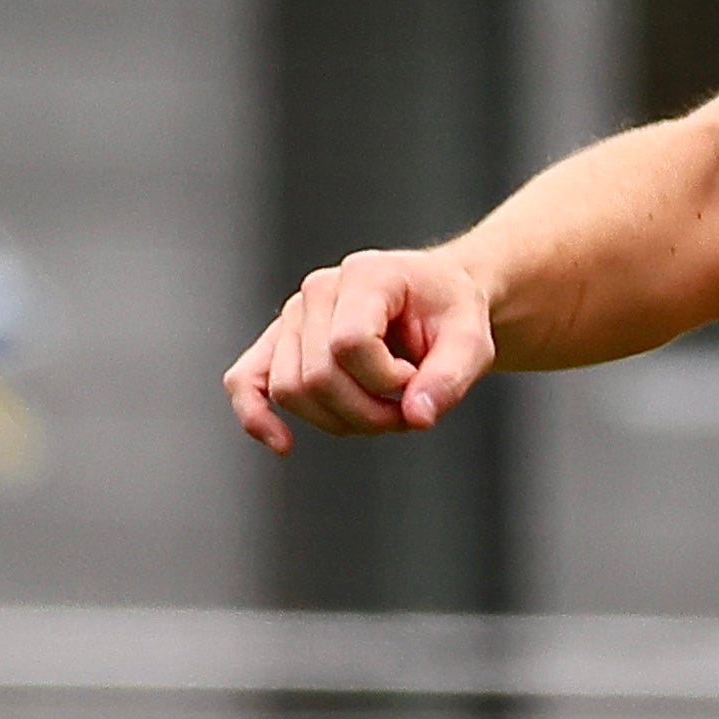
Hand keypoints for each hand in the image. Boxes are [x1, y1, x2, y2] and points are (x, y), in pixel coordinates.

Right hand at [227, 246, 495, 446]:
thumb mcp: (473, 339)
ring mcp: (293, 316)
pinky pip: (245, 380)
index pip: (350, 343)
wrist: (435, 300)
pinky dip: (257, 415)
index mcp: (366, 275)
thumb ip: (451, 377)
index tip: (418, 378)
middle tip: (408, 411)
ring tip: (384, 411)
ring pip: (291, 390)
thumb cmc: (451, 315)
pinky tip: (283, 444)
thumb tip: (416, 415)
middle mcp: (319, 290)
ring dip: (341, 420)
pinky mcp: (279, 343)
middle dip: (369, 412)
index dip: (388, 379)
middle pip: (319, 375)